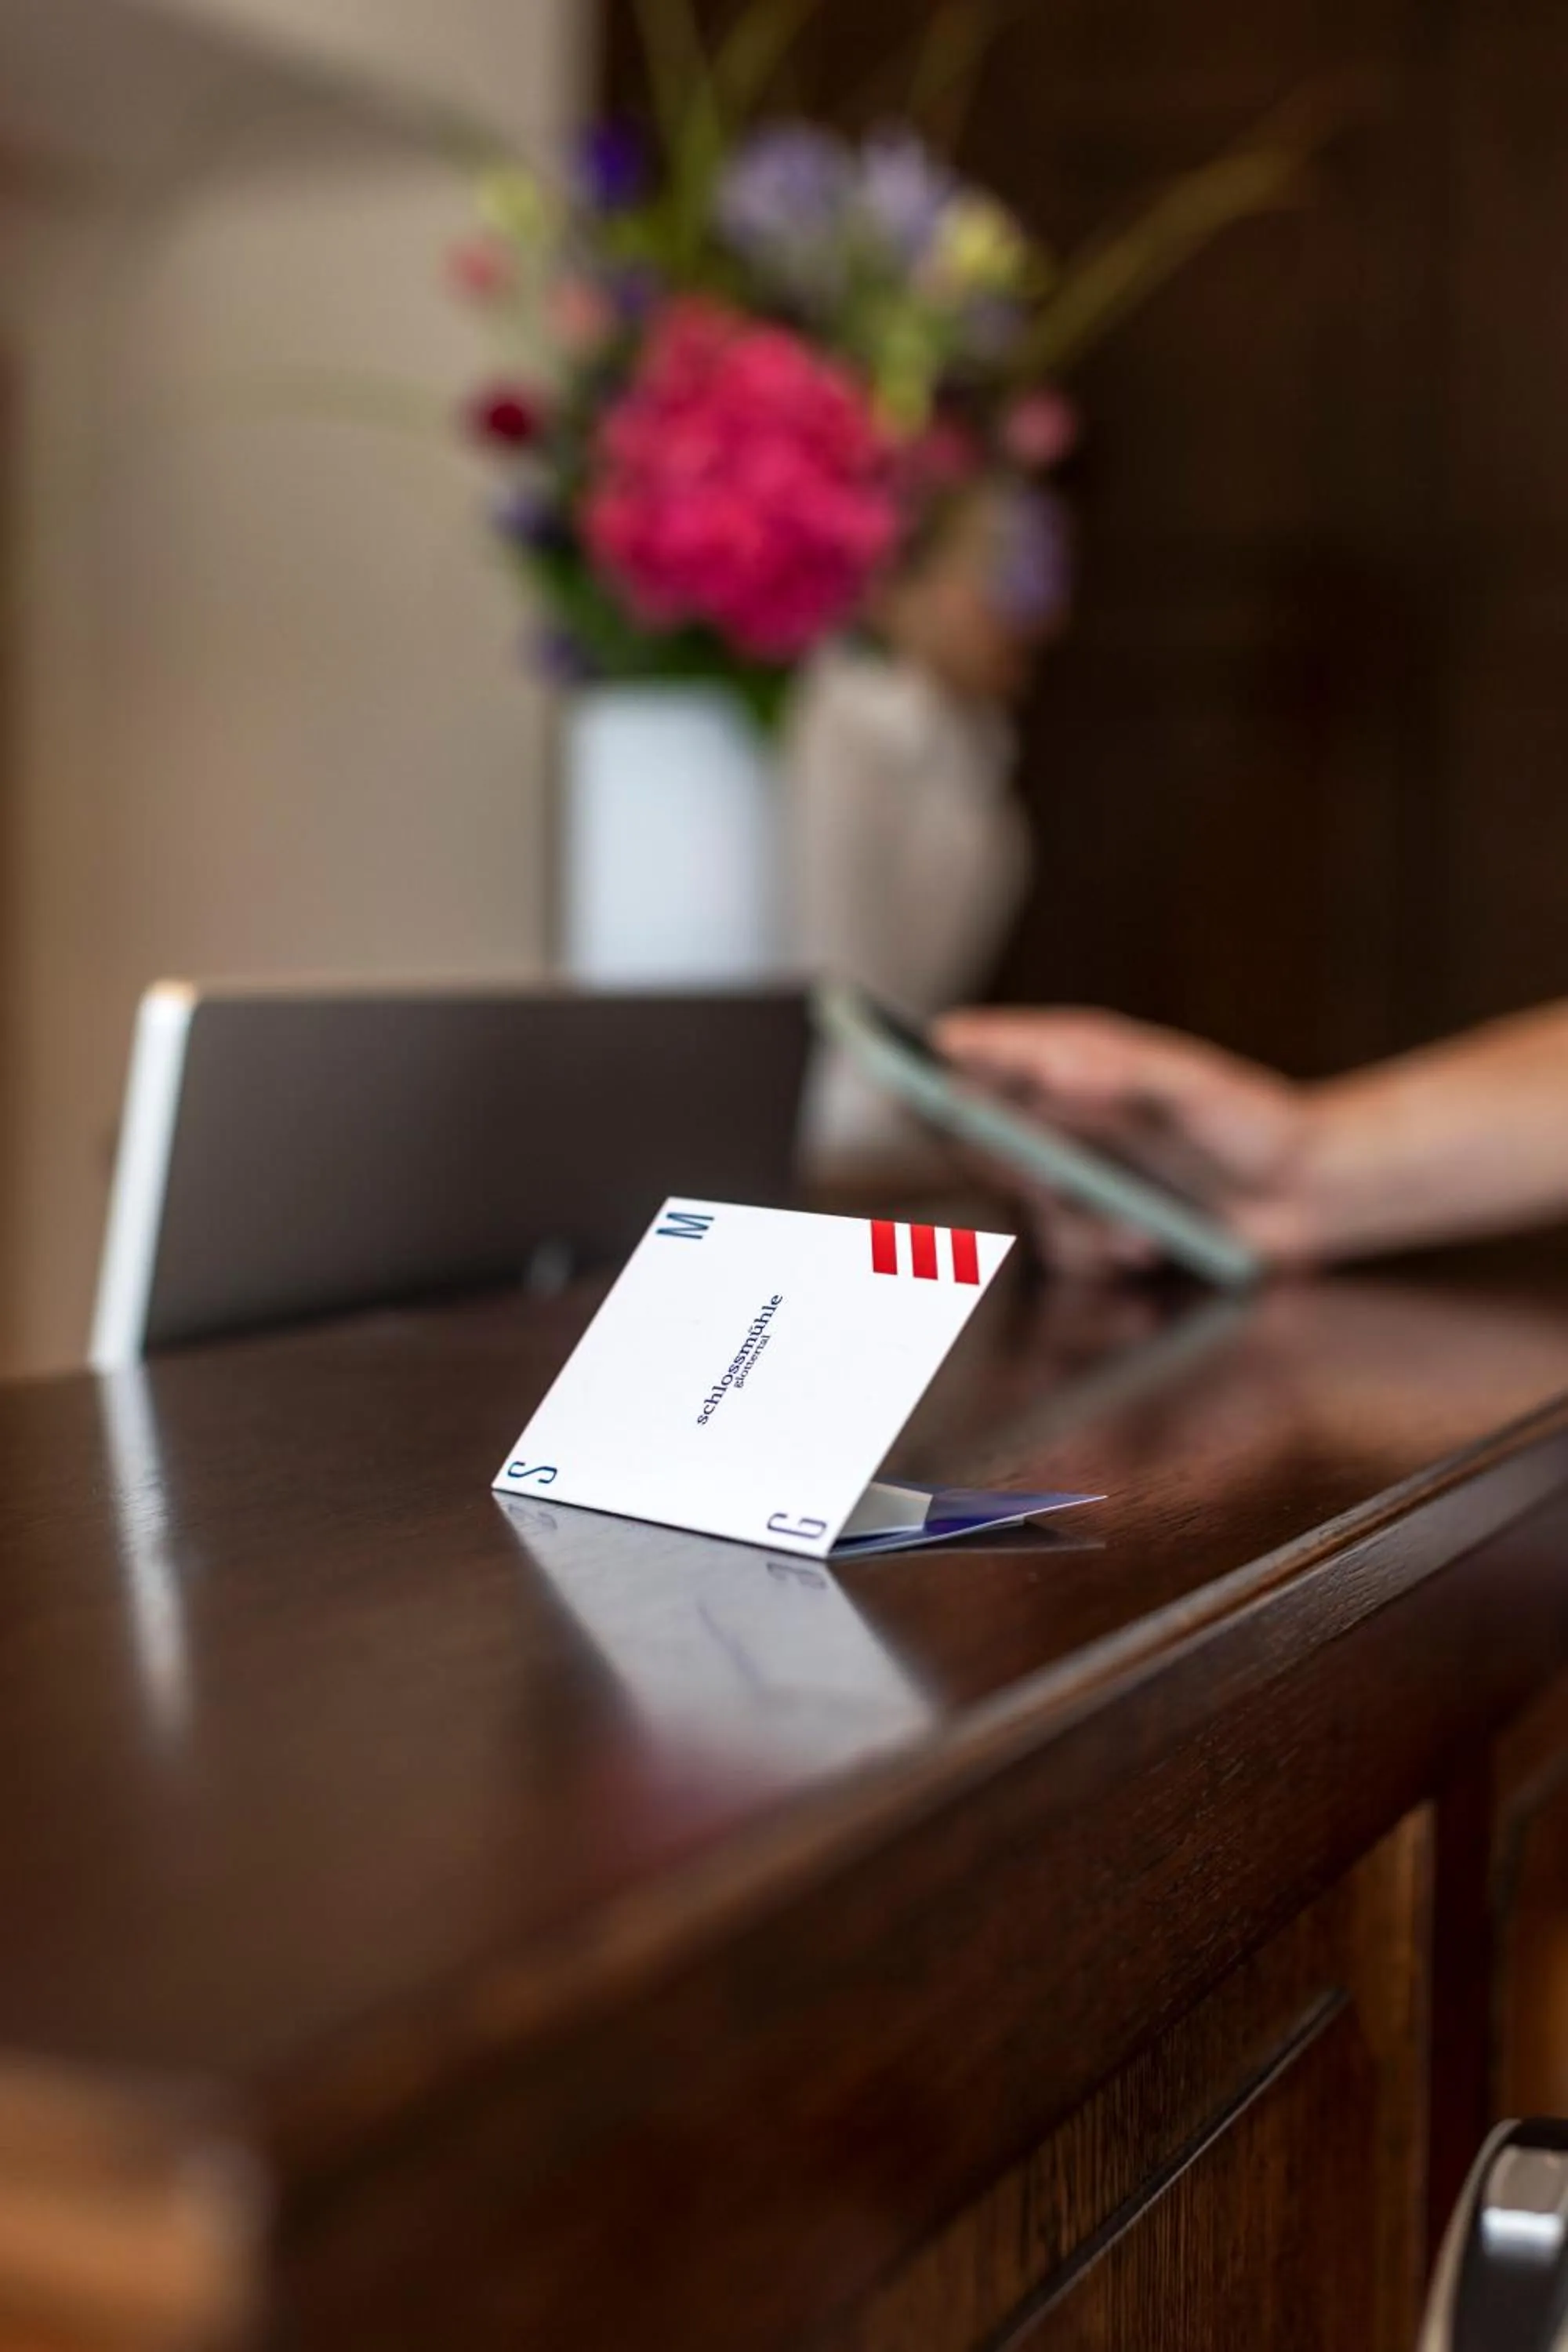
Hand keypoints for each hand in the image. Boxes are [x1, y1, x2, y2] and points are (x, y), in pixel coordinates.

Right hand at [934, 1007, 1318, 1279]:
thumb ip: (1123, 1075)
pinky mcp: (1094, 1218)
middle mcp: (1067, 1110)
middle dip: (1017, 1168)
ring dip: (1078, 1227)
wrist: (1304, 1194)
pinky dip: (1098, 1253)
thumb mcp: (1197, 1090)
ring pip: (1025, 1203)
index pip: (994, 1047)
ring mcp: (1078, 1166)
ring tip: (1140, 1234)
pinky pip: (1059, 1246)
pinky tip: (1147, 1247)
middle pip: (987, 1132)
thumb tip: (1054, 1071)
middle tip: (1056, 1178)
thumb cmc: (1255, 1122)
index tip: (919, 1060)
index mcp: (1082, 1058)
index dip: (950, 1053)